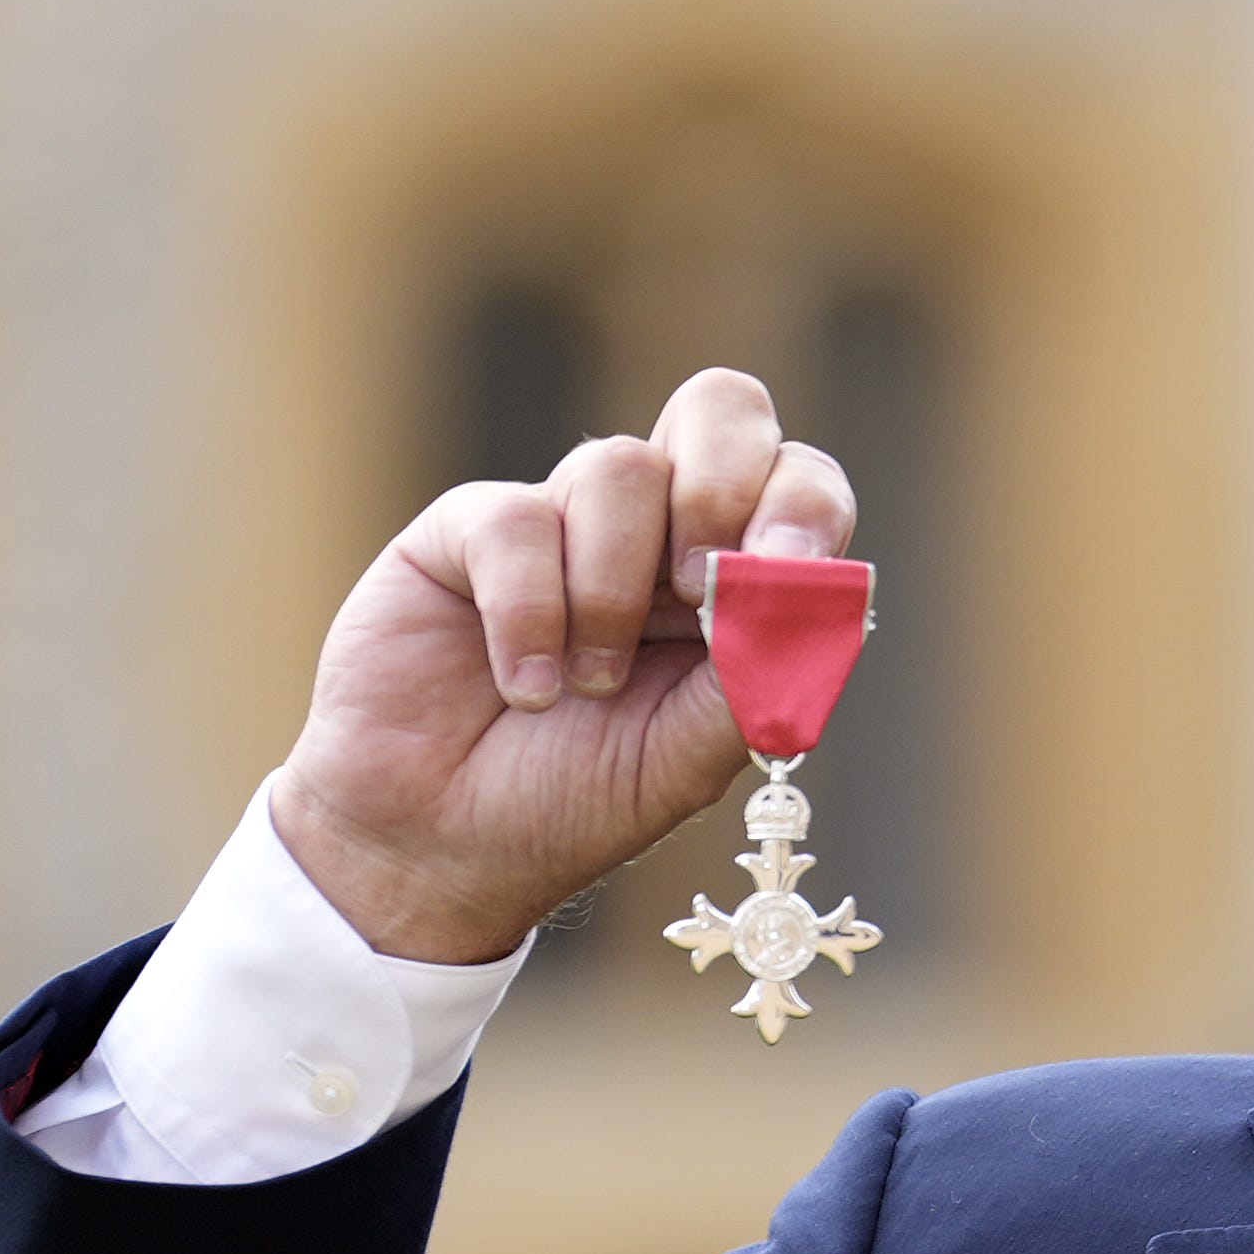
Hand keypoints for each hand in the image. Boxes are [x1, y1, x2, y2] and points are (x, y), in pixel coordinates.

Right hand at [269, 368, 856, 963]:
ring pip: (619, 467)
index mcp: (734, 582)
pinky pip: (517, 517)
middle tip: (696, 584)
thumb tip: (812, 585)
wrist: (441, 845)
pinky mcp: (469, 529)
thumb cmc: (575, 801)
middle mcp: (656, 533)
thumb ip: (758, 672)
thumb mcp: (691, 758)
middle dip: (720, 482)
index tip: (783, 561)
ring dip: (610, 594)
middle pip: (721, 408)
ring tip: (587, 685)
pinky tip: (522, 685)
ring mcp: (564, 521)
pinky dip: (529, 614)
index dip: (802, 502)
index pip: (796, 484)